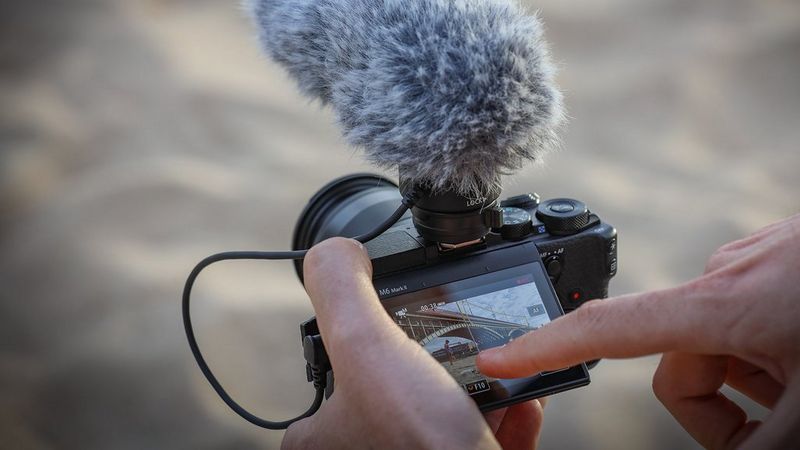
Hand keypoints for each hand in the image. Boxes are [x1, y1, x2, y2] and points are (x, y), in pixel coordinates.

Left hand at [283, 238, 543, 449]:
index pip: (342, 367)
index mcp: (322, 438)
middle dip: (450, 364)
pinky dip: (506, 423)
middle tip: (470, 349)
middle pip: (408, 388)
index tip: (411, 324)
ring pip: (450, 415)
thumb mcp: (366, 348)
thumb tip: (335, 252)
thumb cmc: (420, 449)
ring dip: (485, 390)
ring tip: (506, 373)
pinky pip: (482, 442)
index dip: (380, 335)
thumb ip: (341, 290)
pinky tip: (522, 408)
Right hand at [477, 214, 799, 449]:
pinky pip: (745, 317)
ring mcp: (752, 265)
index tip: (497, 357)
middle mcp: (723, 277)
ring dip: (752, 383)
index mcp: (720, 307)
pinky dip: (768, 352)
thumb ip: (761, 442)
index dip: (543, 346)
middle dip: (718, 412)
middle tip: (775, 430)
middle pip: (677, 364)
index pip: (606, 329)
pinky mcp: (776, 260)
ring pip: (716, 345)